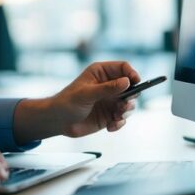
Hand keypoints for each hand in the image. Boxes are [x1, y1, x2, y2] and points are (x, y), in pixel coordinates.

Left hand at [13, 61, 140, 143]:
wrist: (58, 121)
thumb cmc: (67, 102)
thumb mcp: (86, 94)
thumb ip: (107, 88)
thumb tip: (127, 82)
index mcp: (101, 73)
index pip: (123, 68)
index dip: (132, 73)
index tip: (136, 83)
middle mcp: (108, 85)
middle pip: (131, 87)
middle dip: (131, 97)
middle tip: (123, 106)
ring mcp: (110, 100)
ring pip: (129, 103)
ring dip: (126, 111)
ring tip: (116, 117)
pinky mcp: (110, 115)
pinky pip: (123, 118)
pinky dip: (119, 123)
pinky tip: (110, 126)